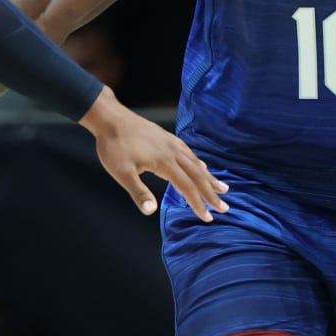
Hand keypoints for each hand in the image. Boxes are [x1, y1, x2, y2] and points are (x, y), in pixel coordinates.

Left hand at [80, 87, 228, 219]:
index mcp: (165, 162)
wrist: (110, 118)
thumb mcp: (122, 173)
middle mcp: (173, 151)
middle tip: (225, 207)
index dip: (198, 203)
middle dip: (211, 193)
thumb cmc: (114, 146)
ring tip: (222, 188)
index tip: (208, 217)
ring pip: (196, 163)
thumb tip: (152, 211)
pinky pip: (189, 153)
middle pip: (198, 175)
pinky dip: (199, 163)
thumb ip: (138, 192)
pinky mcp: (167, 137)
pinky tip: (202, 165)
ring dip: (209, 177)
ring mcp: (171, 143)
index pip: (187, 187)